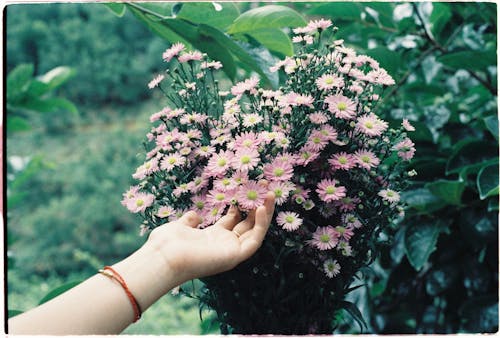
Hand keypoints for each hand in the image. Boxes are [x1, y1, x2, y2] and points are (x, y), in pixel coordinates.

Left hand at [145, 192, 274, 284]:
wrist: (162, 258)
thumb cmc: (166, 244)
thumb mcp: (179, 227)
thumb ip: (189, 221)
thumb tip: (194, 215)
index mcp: (212, 238)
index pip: (232, 222)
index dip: (240, 207)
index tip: (243, 191)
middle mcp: (224, 245)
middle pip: (248, 226)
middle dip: (257, 207)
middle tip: (264, 189)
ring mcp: (231, 252)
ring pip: (256, 232)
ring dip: (265, 213)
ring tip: (271, 194)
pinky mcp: (235, 256)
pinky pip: (255, 240)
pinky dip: (261, 225)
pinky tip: (262, 208)